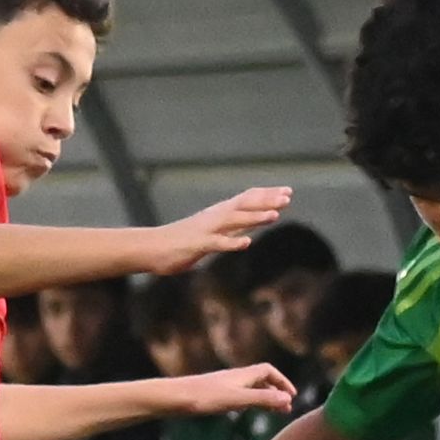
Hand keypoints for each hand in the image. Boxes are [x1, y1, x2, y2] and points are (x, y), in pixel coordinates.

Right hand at [152, 187, 292, 272]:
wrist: (151, 247)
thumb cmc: (183, 242)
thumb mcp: (215, 232)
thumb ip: (235, 227)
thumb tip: (255, 222)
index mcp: (219, 213)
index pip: (247, 199)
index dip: (267, 195)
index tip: (287, 192)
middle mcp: (215, 217)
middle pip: (244, 205)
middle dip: (266, 201)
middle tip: (288, 197)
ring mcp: (206, 229)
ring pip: (233, 220)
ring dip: (254, 217)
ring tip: (275, 215)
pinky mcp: (197, 245)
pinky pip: (216, 243)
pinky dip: (231, 242)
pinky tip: (246, 243)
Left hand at [180, 364, 293, 416]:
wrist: (173, 398)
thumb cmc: (203, 397)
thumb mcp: (237, 400)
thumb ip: (262, 399)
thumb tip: (287, 399)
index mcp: (242, 375)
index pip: (268, 371)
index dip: (282, 382)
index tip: (292, 397)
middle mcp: (234, 377)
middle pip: (261, 379)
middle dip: (276, 392)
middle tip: (286, 409)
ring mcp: (224, 385)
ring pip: (249, 387)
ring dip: (264, 397)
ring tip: (272, 411)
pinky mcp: (213, 394)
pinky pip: (237, 394)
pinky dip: (248, 400)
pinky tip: (244, 409)